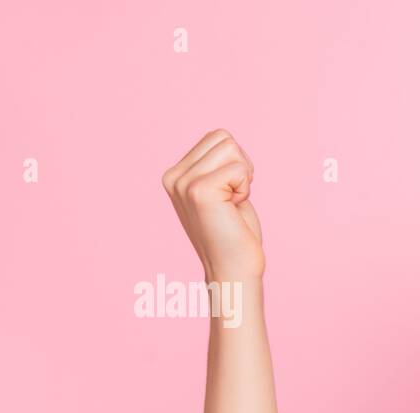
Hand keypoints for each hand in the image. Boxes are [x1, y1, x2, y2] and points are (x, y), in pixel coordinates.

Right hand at [162, 130, 264, 279]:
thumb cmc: (234, 233)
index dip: (236, 163)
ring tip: (232, 203)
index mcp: (175, 174)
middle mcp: (173, 176)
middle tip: (233, 199)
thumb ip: (215, 165)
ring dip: (243, 177)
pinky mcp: (199, 191)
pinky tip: (234, 209)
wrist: (233, 269)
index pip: (216, 137)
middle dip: (240, 166)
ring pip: (230, 147)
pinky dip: (245, 189)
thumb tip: (223, 138)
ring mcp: (183, 183)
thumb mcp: (220, 190)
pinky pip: (239, 169)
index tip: (229, 194)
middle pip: (222, 137)